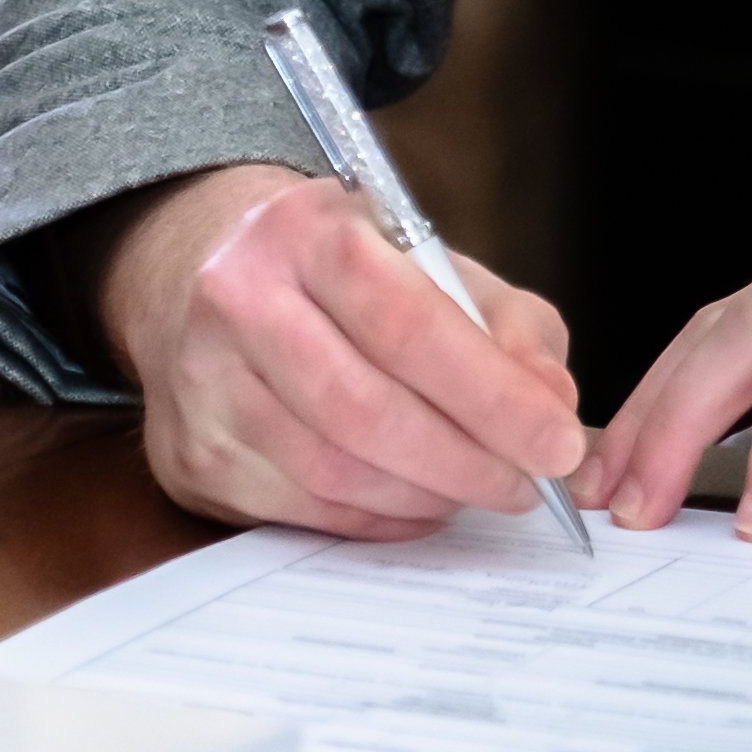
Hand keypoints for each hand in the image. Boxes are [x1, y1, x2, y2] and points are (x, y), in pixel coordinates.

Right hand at [100, 162, 588, 538]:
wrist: (203, 272)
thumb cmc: (344, 271)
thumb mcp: (438, 265)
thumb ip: (512, 328)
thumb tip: (554, 406)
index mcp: (309, 232)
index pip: (408, 325)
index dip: (492, 397)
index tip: (558, 444)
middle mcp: (239, 300)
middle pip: (365, 411)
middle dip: (466, 463)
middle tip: (527, 487)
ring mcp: (203, 384)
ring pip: (333, 471)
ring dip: (426, 496)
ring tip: (477, 489)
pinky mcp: (193, 455)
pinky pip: (303, 509)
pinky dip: (378, 519)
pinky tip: (418, 502)